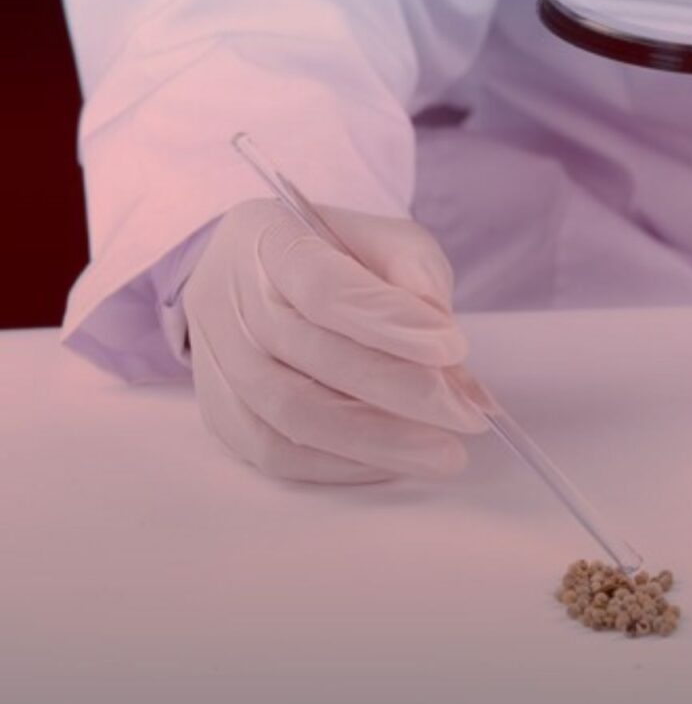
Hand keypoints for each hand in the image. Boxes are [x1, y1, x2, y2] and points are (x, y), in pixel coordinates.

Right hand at [183, 199, 488, 482]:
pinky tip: (393, 462)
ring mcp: (215, 359)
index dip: (389, 324)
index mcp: (267, 237)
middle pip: (308, 356)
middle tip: (465, 416)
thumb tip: (449, 350)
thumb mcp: (386, 241)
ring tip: (441, 453)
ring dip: (376, 441)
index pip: (323, 286)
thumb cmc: (336, 256)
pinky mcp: (218, 411)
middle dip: (399, 391)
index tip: (454, 349)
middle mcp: (227, 298)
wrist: (259, 276)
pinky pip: (275, 453)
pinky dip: (341, 465)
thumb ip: (417, 277)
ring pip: (289, 414)